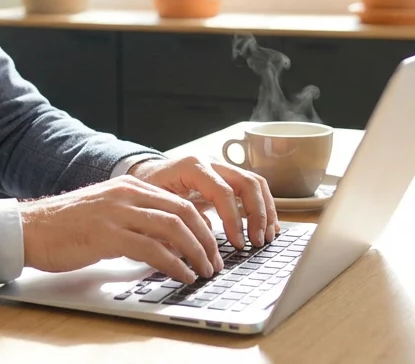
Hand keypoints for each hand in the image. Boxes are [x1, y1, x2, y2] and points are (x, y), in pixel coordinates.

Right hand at [19, 176, 222, 283]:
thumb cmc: (66, 226)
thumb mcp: (107, 212)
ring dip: (195, 253)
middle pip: (183, 212)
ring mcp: (118, 213)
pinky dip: (174, 264)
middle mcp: (127, 194)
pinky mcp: (108, 235)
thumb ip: (135, 218)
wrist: (31, 229)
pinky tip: (181, 275)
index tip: (211, 246)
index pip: (178, 201)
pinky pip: (153, 249)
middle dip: (206, 240)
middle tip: (215, 261)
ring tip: (203, 271)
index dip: (202, 225)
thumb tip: (166, 240)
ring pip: (173, 228)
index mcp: (129, 186)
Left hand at [126, 155, 279, 249]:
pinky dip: (264, 208)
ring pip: (255, 183)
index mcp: (193, 166)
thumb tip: (192, 251)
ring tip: (267, 237)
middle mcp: (211, 163)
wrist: (146, 175)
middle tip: (257, 242)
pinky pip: (253, 189)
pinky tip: (268, 228)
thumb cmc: (149, 190)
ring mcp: (222, 169)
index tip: (237, 243)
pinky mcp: (228, 179)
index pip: (223, 191)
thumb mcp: (155, 205)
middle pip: (246, 182)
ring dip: (265, 211)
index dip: (233, 219)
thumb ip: (174, 223)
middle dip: (257, 214)